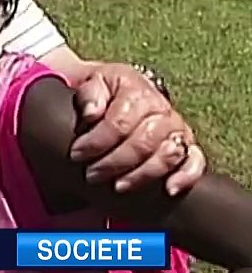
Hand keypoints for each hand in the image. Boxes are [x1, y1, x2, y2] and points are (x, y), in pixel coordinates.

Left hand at [70, 62, 204, 194]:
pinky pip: (195, 161)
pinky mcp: (187, 145)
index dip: (98, 141)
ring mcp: (177, 128)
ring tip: (118, 186)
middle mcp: (162, 109)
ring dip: (142, 174)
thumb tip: (92, 113)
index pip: (120, 122)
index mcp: (137, 91)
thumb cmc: (101, 91)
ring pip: (168, 154)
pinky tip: (169, 190)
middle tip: (92, 175)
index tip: (77, 154)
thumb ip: (89, 94)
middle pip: (144, 142)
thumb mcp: (90, 83)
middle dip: (115, 162)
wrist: (116, 91)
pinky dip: (186, 176)